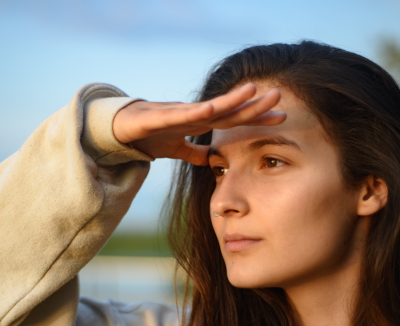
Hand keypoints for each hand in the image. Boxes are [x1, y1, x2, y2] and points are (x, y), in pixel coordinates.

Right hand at [112, 83, 286, 165]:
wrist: (118, 129)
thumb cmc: (149, 135)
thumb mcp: (176, 148)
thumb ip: (194, 152)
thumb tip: (211, 159)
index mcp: (200, 123)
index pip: (234, 120)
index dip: (256, 118)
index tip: (281, 117)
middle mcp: (193, 115)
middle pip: (228, 111)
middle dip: (253, 105)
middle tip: (279, 97)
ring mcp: (177, 114)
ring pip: (208, 107)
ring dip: (230, 100)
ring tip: (251, 91)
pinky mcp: (157, 117)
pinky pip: (179, 116)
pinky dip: (194, 112)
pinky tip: (211, 108)